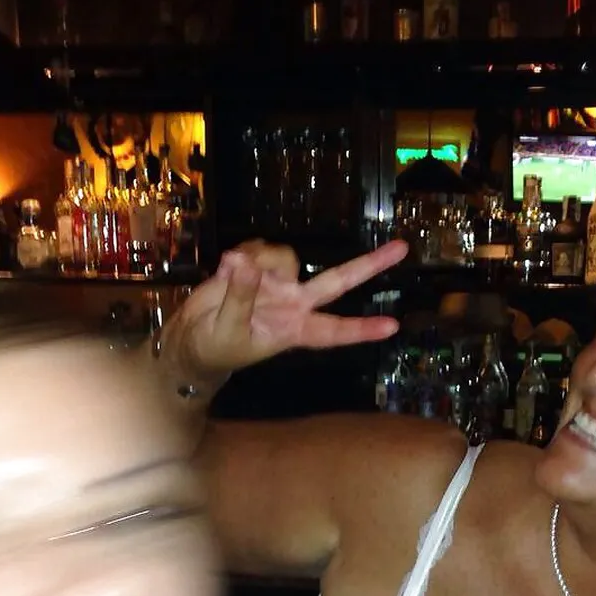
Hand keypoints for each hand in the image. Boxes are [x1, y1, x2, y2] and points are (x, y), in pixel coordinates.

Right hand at [165, 239, 407, 378]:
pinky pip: (260, 248)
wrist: (191, 339)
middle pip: (339, 281)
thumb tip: (244, 263)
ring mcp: (279, 283)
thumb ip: (240, 296)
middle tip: (403, 249)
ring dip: (262, 258)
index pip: (334, 331)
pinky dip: (244, 253)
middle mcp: (295, 303)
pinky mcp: (258, 267)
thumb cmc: (216, 347)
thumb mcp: (228, 329)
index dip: (362, 330)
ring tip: (228, 272)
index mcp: (295, 330)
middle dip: (369, 265)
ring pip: (288, 257)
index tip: (392, 327)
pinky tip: (226, 266)